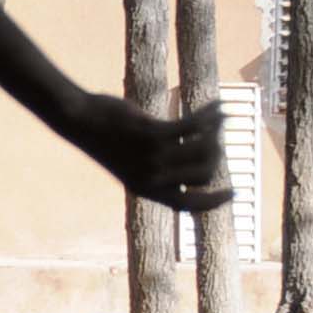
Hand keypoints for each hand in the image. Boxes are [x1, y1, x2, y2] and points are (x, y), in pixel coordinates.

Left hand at [78, 93, 233, 213]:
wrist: (78, 121)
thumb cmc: (107, 140)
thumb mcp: (132, 162)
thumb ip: (160, 169)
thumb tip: (197, 163)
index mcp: (146, 190)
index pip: (188, 206)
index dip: (214, 202)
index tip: (234, 191)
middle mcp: (151, 178)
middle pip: (204, 174)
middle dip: (216, 155)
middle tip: (214, 137)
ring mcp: (152, 156)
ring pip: (203, 148)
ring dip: (215, 130)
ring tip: (216, 118)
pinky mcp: (152, 134)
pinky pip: (194, 126)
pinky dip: (210, 115)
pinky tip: (218, 106)